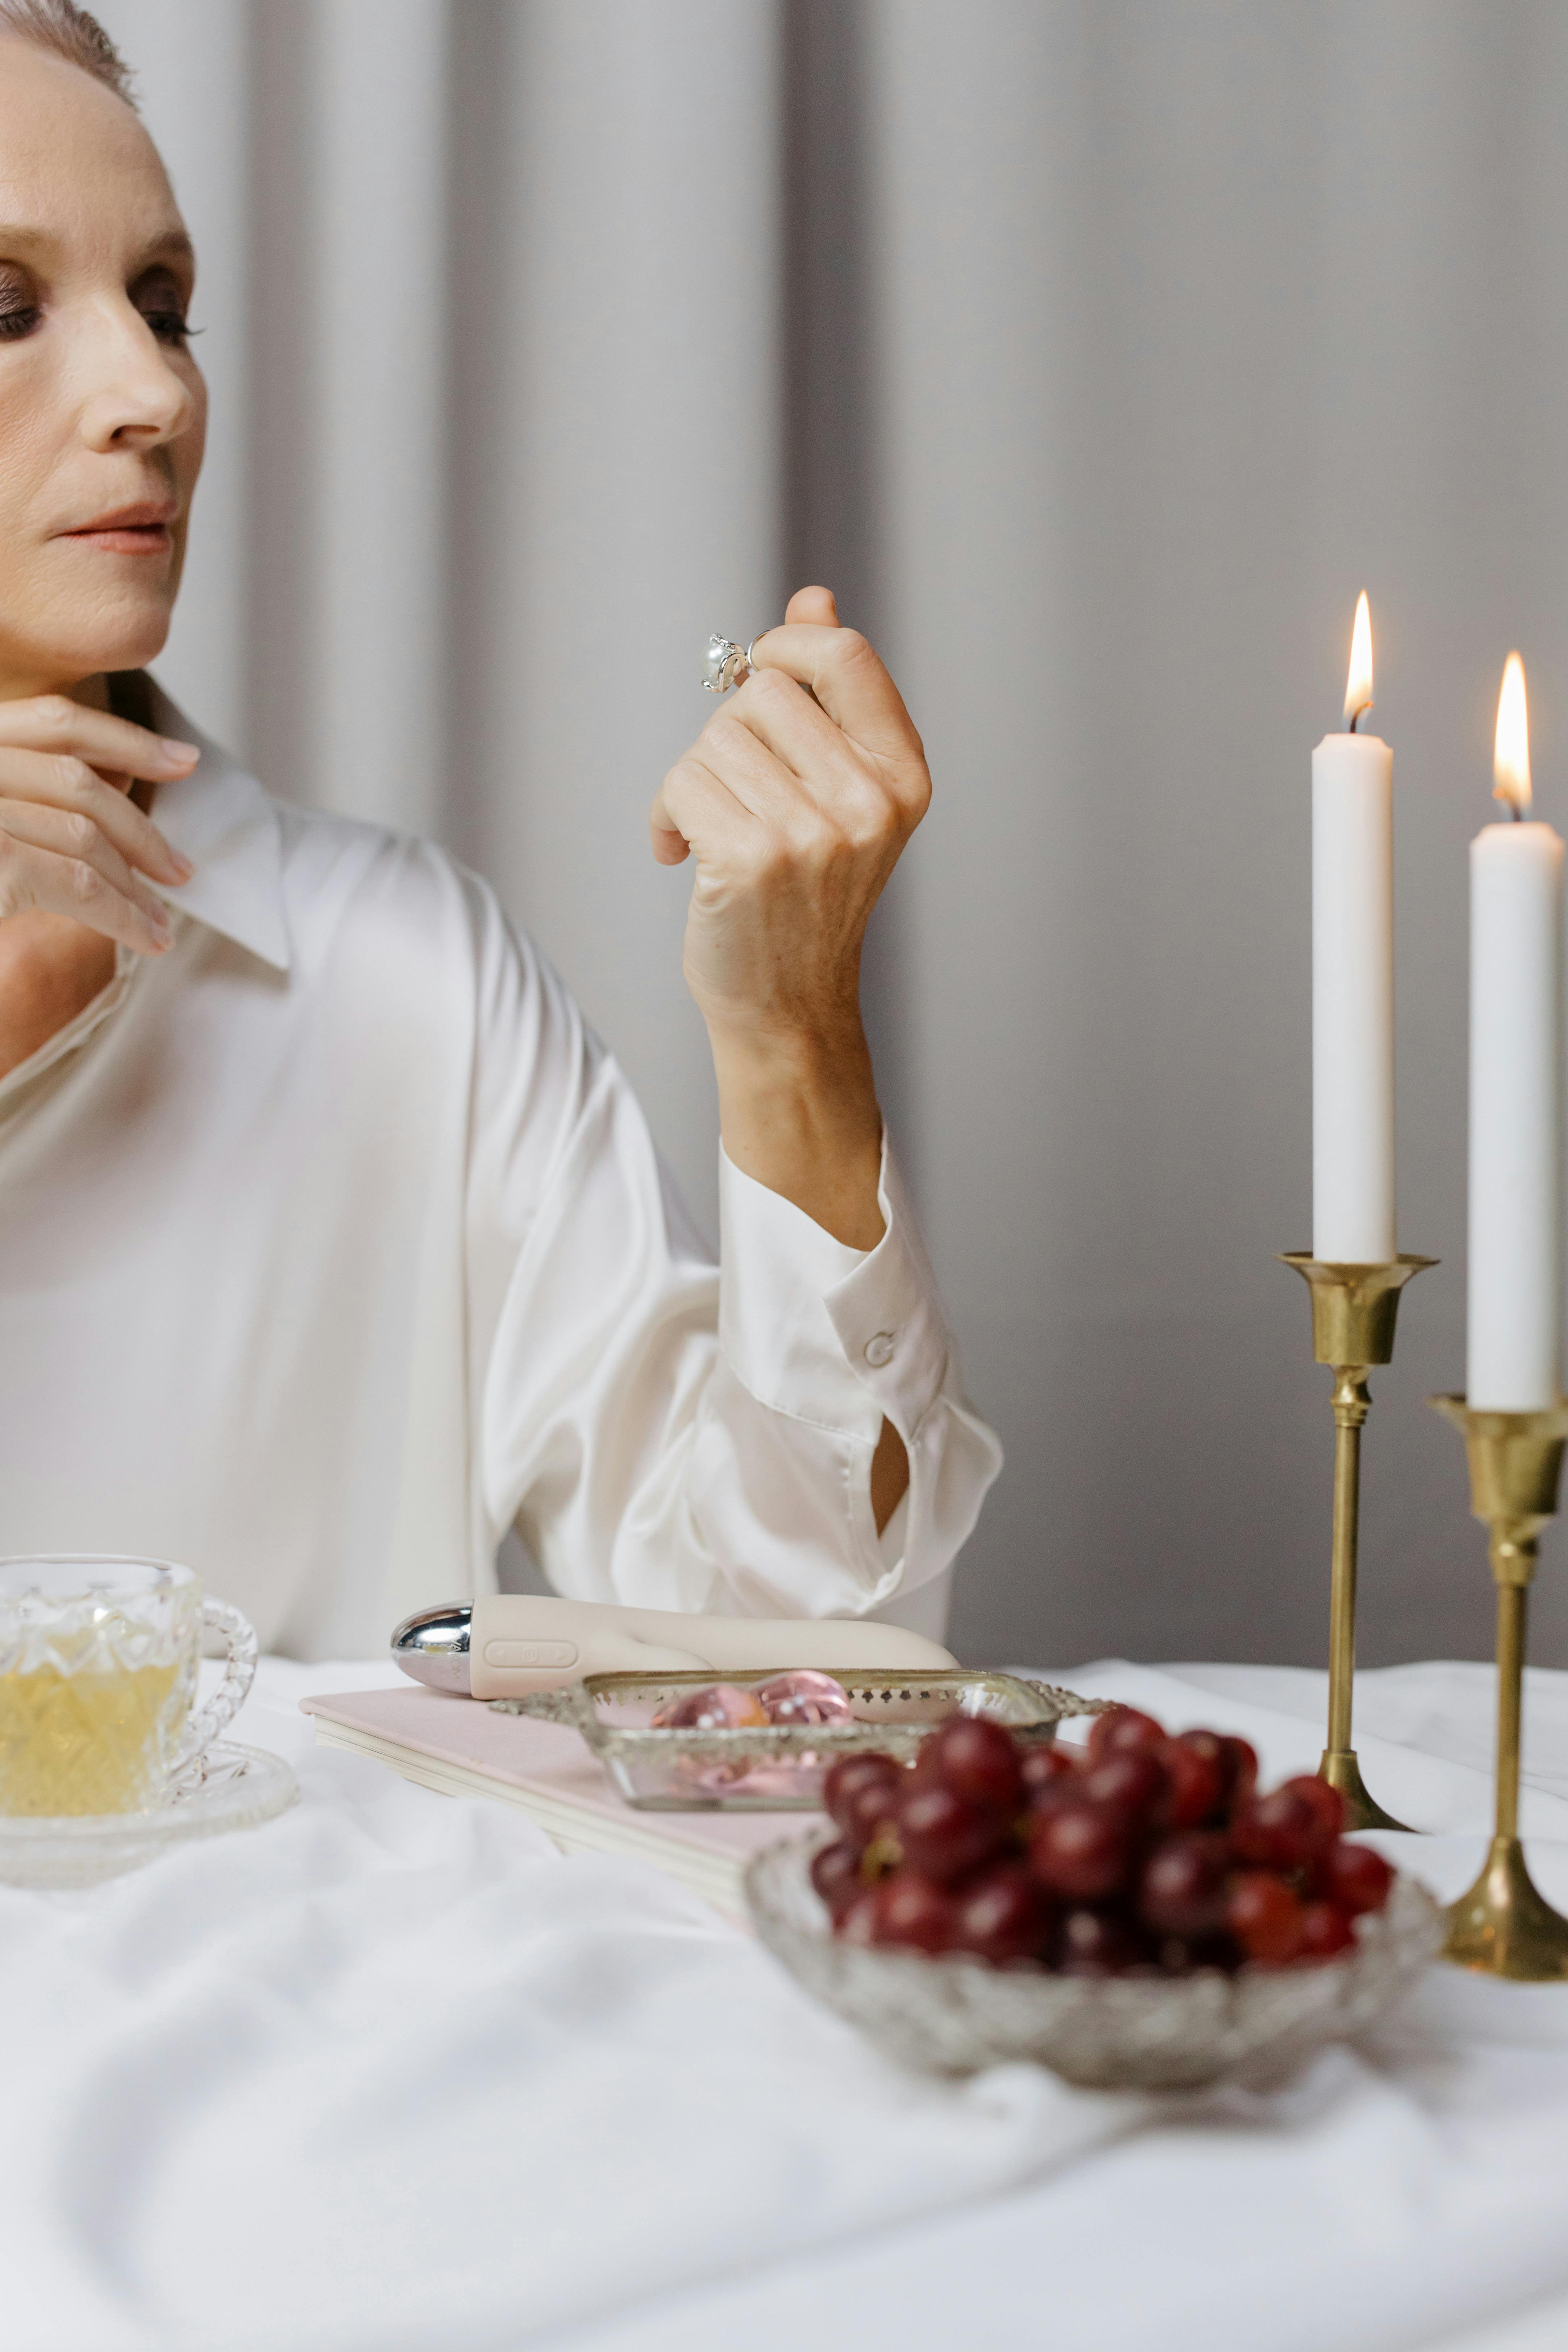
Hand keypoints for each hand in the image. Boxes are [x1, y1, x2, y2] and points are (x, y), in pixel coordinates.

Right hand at [0, 693, 197, 955]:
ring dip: (132, 884)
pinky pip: (76, 885)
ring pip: (83, 835)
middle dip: (139, 826)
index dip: (124, 738)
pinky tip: (141, 937)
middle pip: (77, 778)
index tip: (178, 760)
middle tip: (179, 868)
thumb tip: (94, 812)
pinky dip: (119, 915)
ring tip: (158, 924)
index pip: (52, 720)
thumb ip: (14, 803)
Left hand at [650, 588, 929, 1055]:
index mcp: (902, 773)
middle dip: (728, 733)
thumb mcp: (836, 791)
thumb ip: (828, 695)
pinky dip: (664, 817)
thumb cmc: (803, 896)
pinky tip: (678, 855)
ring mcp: (816, 833)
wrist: (786, 1005)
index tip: (758, 674)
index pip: (845, 652)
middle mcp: (869, 801)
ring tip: (709, 832)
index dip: (786, 645)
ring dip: (693, 781)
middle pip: (762, 691)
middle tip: (734, 792)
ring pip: (714, 738)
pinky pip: (681, 784)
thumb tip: (814, 595)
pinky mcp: (754, 860)